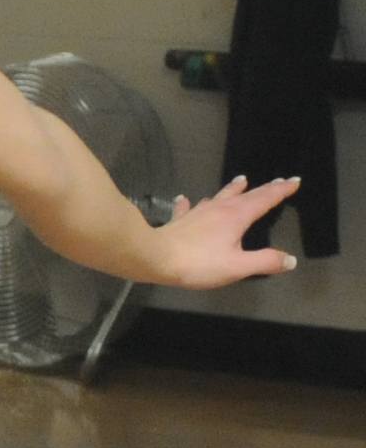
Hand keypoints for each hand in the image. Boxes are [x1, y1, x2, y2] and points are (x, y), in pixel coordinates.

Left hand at [150, 174, 302, 288]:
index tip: (294, 181)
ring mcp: (197, 213)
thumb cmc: (198, 263)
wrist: (153, 258)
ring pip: (218, 197)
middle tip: (278, 181)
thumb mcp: (238, 266)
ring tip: (240, 180)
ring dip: (231, 189)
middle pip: (245, 195)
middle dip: (264, 188)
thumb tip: (290, 260)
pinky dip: (189, 203)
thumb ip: (265, 261)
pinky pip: (187, 208)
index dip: (281, 191)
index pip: (264, 199)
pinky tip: (185, 199)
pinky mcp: (179, 221)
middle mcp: (218, 209)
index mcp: (236, 217)